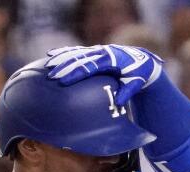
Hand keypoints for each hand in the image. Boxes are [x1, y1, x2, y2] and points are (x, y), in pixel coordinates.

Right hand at [45, 44, 162, 104]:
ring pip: (76, 52)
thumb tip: (119, 102)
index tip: (63, 80)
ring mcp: (97, 50)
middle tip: (51, 76)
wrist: (142, 61)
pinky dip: (63, 52)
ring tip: (47, 66)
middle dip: (64, 67)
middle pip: (80, 59)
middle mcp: (102, 52)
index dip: (76, 73)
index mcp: (111, 59)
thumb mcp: (135, 84)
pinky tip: (50, 54)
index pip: (90, 66)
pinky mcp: (94, 51)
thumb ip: (127, 92)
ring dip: (60, 58)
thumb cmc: (138, 75)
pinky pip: (76, 50)